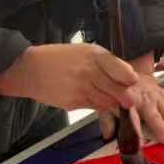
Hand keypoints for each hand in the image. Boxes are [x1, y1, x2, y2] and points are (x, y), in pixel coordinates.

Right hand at [0, 43, 138, 113]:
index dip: (130, 78)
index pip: (120, 69)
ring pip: (108, 102)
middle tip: (133, 102)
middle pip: (118, 90)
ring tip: (122, 109)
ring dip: (117, 107)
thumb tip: (127, 77)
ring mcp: (81, 88)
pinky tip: (102, 112)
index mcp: (95, 55)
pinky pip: (95, 108)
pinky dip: (101, 111)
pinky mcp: (74, 102)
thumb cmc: (59, 58)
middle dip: (128, 98)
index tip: (134, 82)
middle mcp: (90, 71)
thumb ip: (105, 63)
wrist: (29, 69)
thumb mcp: (84, 52)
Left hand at [98, 55, 163, 145]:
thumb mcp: (107, 103)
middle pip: (153, 115)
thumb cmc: (118, 91)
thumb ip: (107, 120)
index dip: (136, 129)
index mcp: (128, 103)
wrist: (130, 71)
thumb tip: (107, 135)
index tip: (140, 143)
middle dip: (160, 128)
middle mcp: (144, 99)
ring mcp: (156, 96)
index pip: (132, 118)